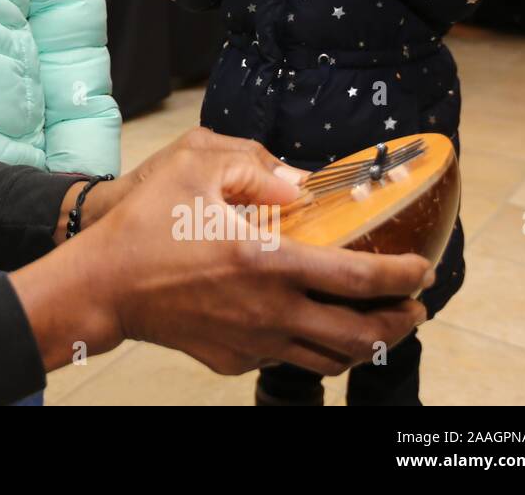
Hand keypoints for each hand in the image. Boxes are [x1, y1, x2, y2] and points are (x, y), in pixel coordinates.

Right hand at [15, 128, 431, 374]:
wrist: (103, 285)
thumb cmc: (144, 225)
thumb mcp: (192, 167)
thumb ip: (252, 164)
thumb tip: (296, 182)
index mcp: (269, 262)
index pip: (360, 279)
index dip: (403, 277)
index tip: (421, 270)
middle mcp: (270, 311)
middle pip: (360, 335)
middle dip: (400, 323)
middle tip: (413, 307)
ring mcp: (253, 342)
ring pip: (329, 359)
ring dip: (363, 344)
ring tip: (371, 325)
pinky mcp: (232, 360)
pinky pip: (284, 360)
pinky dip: (307, 348)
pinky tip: (302, 326)